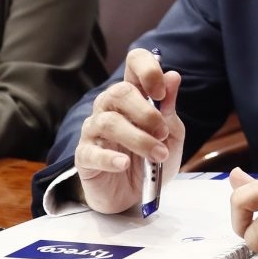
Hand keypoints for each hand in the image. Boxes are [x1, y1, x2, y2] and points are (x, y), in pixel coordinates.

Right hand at [74, 48, 184, 213]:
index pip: (134, 63)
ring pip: (109, 123)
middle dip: (146, 112)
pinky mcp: (84, 157)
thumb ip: (169, 107)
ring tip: (158, 155)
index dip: (148, 69)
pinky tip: (124, 164)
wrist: (135, 194)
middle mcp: (109, 107)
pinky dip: (110, 158)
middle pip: (119, 92)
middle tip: (163, 133)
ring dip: (139, 139)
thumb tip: (173, 75)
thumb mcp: (171, 134)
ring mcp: (93, 131)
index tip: (161, 92)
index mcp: (134, 95)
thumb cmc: (152, 158)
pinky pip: (92, 152)